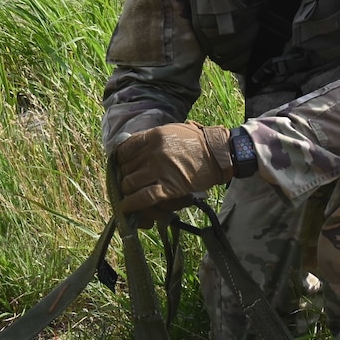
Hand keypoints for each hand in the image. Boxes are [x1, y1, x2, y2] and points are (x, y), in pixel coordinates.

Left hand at [114, 122, 232, 213]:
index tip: (123, 166)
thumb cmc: (198, 141)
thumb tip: (133, 150)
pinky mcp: (168, 187)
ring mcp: (159, 170)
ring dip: (128, 192)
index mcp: (153, 136)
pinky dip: (132, 204)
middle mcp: (152, 152)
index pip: (123, 150)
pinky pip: (142, 197)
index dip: (120, 161)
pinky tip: (127, 208)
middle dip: (125, 178)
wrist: (219, 153)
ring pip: (129, 184)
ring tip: (130, 196)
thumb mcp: (172, 131)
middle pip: (125, 169)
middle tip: (131, 183)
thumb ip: (151, 139)